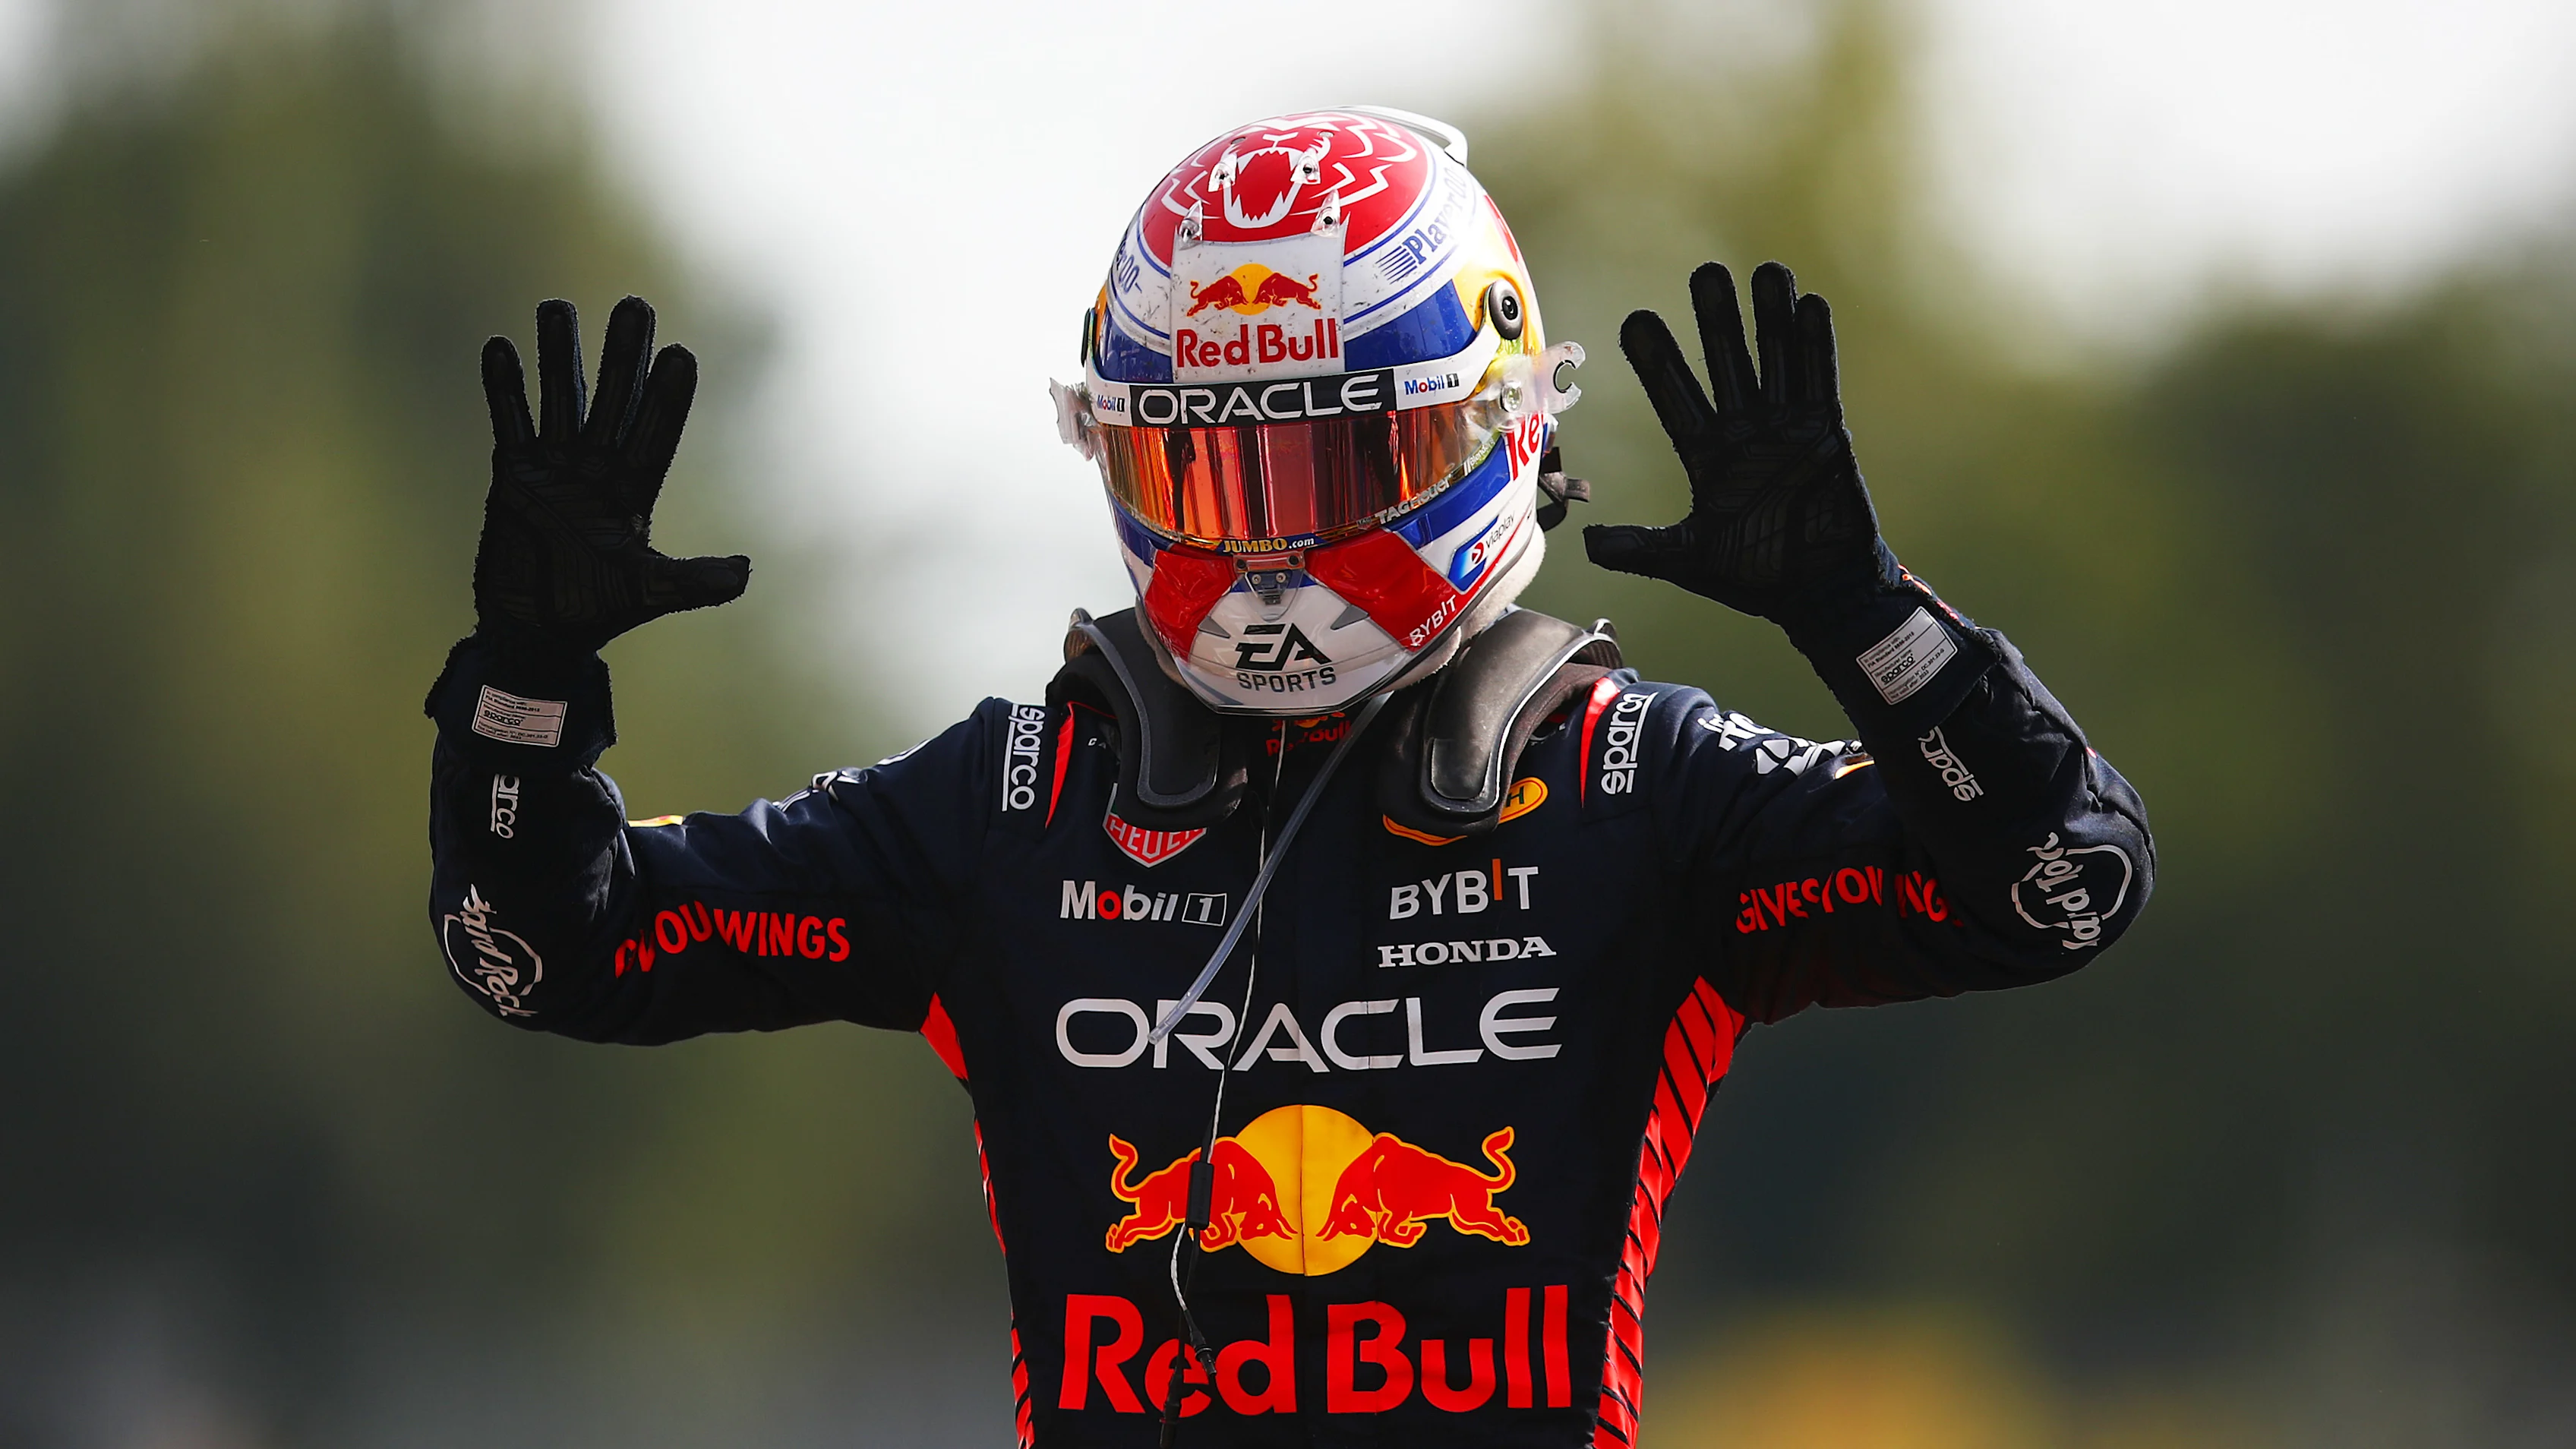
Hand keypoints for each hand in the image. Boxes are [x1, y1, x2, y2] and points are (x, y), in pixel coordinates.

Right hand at [474, 296, 749, 650]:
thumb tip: (746, 571)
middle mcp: (598, 469)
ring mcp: (555, 467)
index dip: (667, 396)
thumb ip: (695, 581)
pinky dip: (505, 389)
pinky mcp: (512, 475)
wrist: (536, 631)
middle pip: (614, 399)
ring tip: (557, 305)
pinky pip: (509, 423)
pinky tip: (499, 347)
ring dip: (558, 356)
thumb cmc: (596, 611)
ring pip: (560, 398)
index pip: (656, 432)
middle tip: (635, 305)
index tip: (680, 354)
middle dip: (623, 355)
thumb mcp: (650, 592)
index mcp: (635, 490)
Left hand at [1583, 261, 1885, 621]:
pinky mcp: (1826, 431)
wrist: (1820, 592)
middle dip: (1716, 320)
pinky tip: (1809, 305)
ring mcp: (1786, 427)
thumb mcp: (1688, 561)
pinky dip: (1815, 345)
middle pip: (1725, 362)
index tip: (1637, 319)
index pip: (1675, 395)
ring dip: (1770, 317)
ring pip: (1774, 360)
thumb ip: (1640, 549)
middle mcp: (1744, 432)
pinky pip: (1819, 379)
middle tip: (1706, 273)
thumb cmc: (1756, 577)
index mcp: (1706, 455)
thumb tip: (1586, 545)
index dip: (1657, 360)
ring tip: (1765, 271)